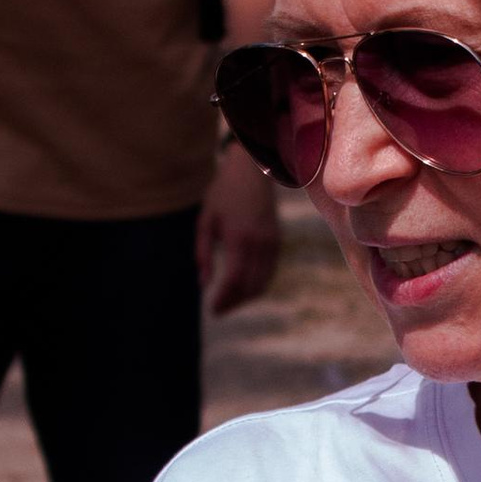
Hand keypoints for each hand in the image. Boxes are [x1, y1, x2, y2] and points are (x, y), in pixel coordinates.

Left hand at [197, 144, 280, 316]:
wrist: (252, 171)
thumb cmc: (223, 194)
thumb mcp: (205, 221)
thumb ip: (204, 254)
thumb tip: (203, 284)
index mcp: (238, 237)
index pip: (234, 280)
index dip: (223, 299)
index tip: (212, 310)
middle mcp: (259, 243)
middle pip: (250, 286)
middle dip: (233, 302)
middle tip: (217, 310)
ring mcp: (271, 243)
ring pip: (262, 282)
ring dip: (246, 297)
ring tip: (228, 302)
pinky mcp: (277, 241)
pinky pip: (269, 272)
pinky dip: (256, 285)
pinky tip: (242, 287)